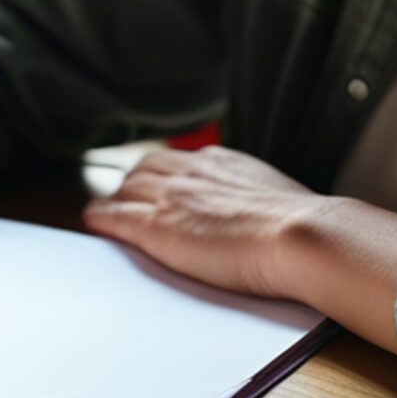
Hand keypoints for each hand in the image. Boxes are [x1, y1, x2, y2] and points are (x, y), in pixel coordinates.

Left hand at [81, 144, 319, 299]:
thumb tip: (270, 211)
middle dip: (134, 182)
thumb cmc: (303, 226)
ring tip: (108, 211)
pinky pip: (116, 217)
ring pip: (126, 190)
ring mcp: (171, 199)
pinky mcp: (157, 229)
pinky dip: (101, 217)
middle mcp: (190, 173)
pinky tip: (93, 220)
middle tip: (126, 197)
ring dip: (116, 199)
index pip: (178, 161)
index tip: (158, 182)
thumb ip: (259, 198)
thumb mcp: (278, 198)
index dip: (162, 173)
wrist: (302, 236)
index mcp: (220, 162)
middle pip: (145, 169)